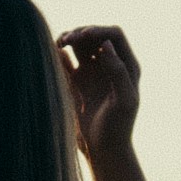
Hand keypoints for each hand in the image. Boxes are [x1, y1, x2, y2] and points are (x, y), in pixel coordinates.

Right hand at [58, 22, 141, 178]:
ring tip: (56, 43)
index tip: (81, 35)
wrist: (103, 151)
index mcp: (127, 66)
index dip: (97, 30)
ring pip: (79, 46)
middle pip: (94, 36)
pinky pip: (67, 62)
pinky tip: (53, 55)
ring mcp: (93, 73)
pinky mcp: (77, 83)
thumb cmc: (118, 128)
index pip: (114, 35)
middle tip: (64, 40)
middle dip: (80, 33)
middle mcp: (110, 66)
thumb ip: (118, 72)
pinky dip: (59, 55)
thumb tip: (105, 44)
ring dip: (68, 40)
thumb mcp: (124, 101)